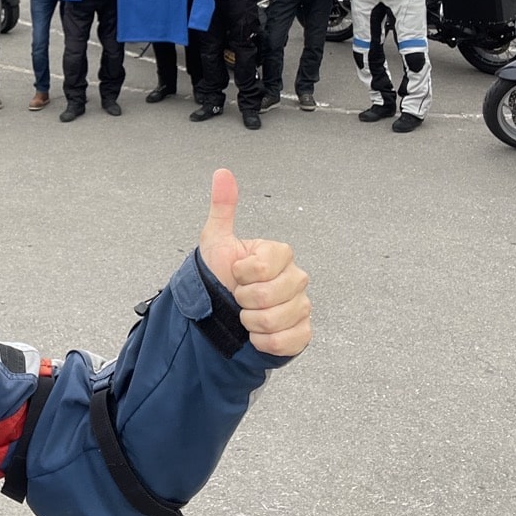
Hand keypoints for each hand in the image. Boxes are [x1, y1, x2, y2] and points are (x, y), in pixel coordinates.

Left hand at [197, 169, 310, 357]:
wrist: (214, 316)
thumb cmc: (217, 278)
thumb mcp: (216, 241)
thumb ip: (223, 207)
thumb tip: (222, 172)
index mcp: (277, 255)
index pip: (268, 265)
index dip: (245, 273)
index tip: (234, 274)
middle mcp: (294, 279)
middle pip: (275, 294)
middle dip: (246, 300)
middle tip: (237, 298)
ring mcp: (300, 306)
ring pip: (281, 319)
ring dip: (253, 323)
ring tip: (245, 317)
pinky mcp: (301, 333)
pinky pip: (290, 340)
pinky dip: (266, 342)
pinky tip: (256, 336)